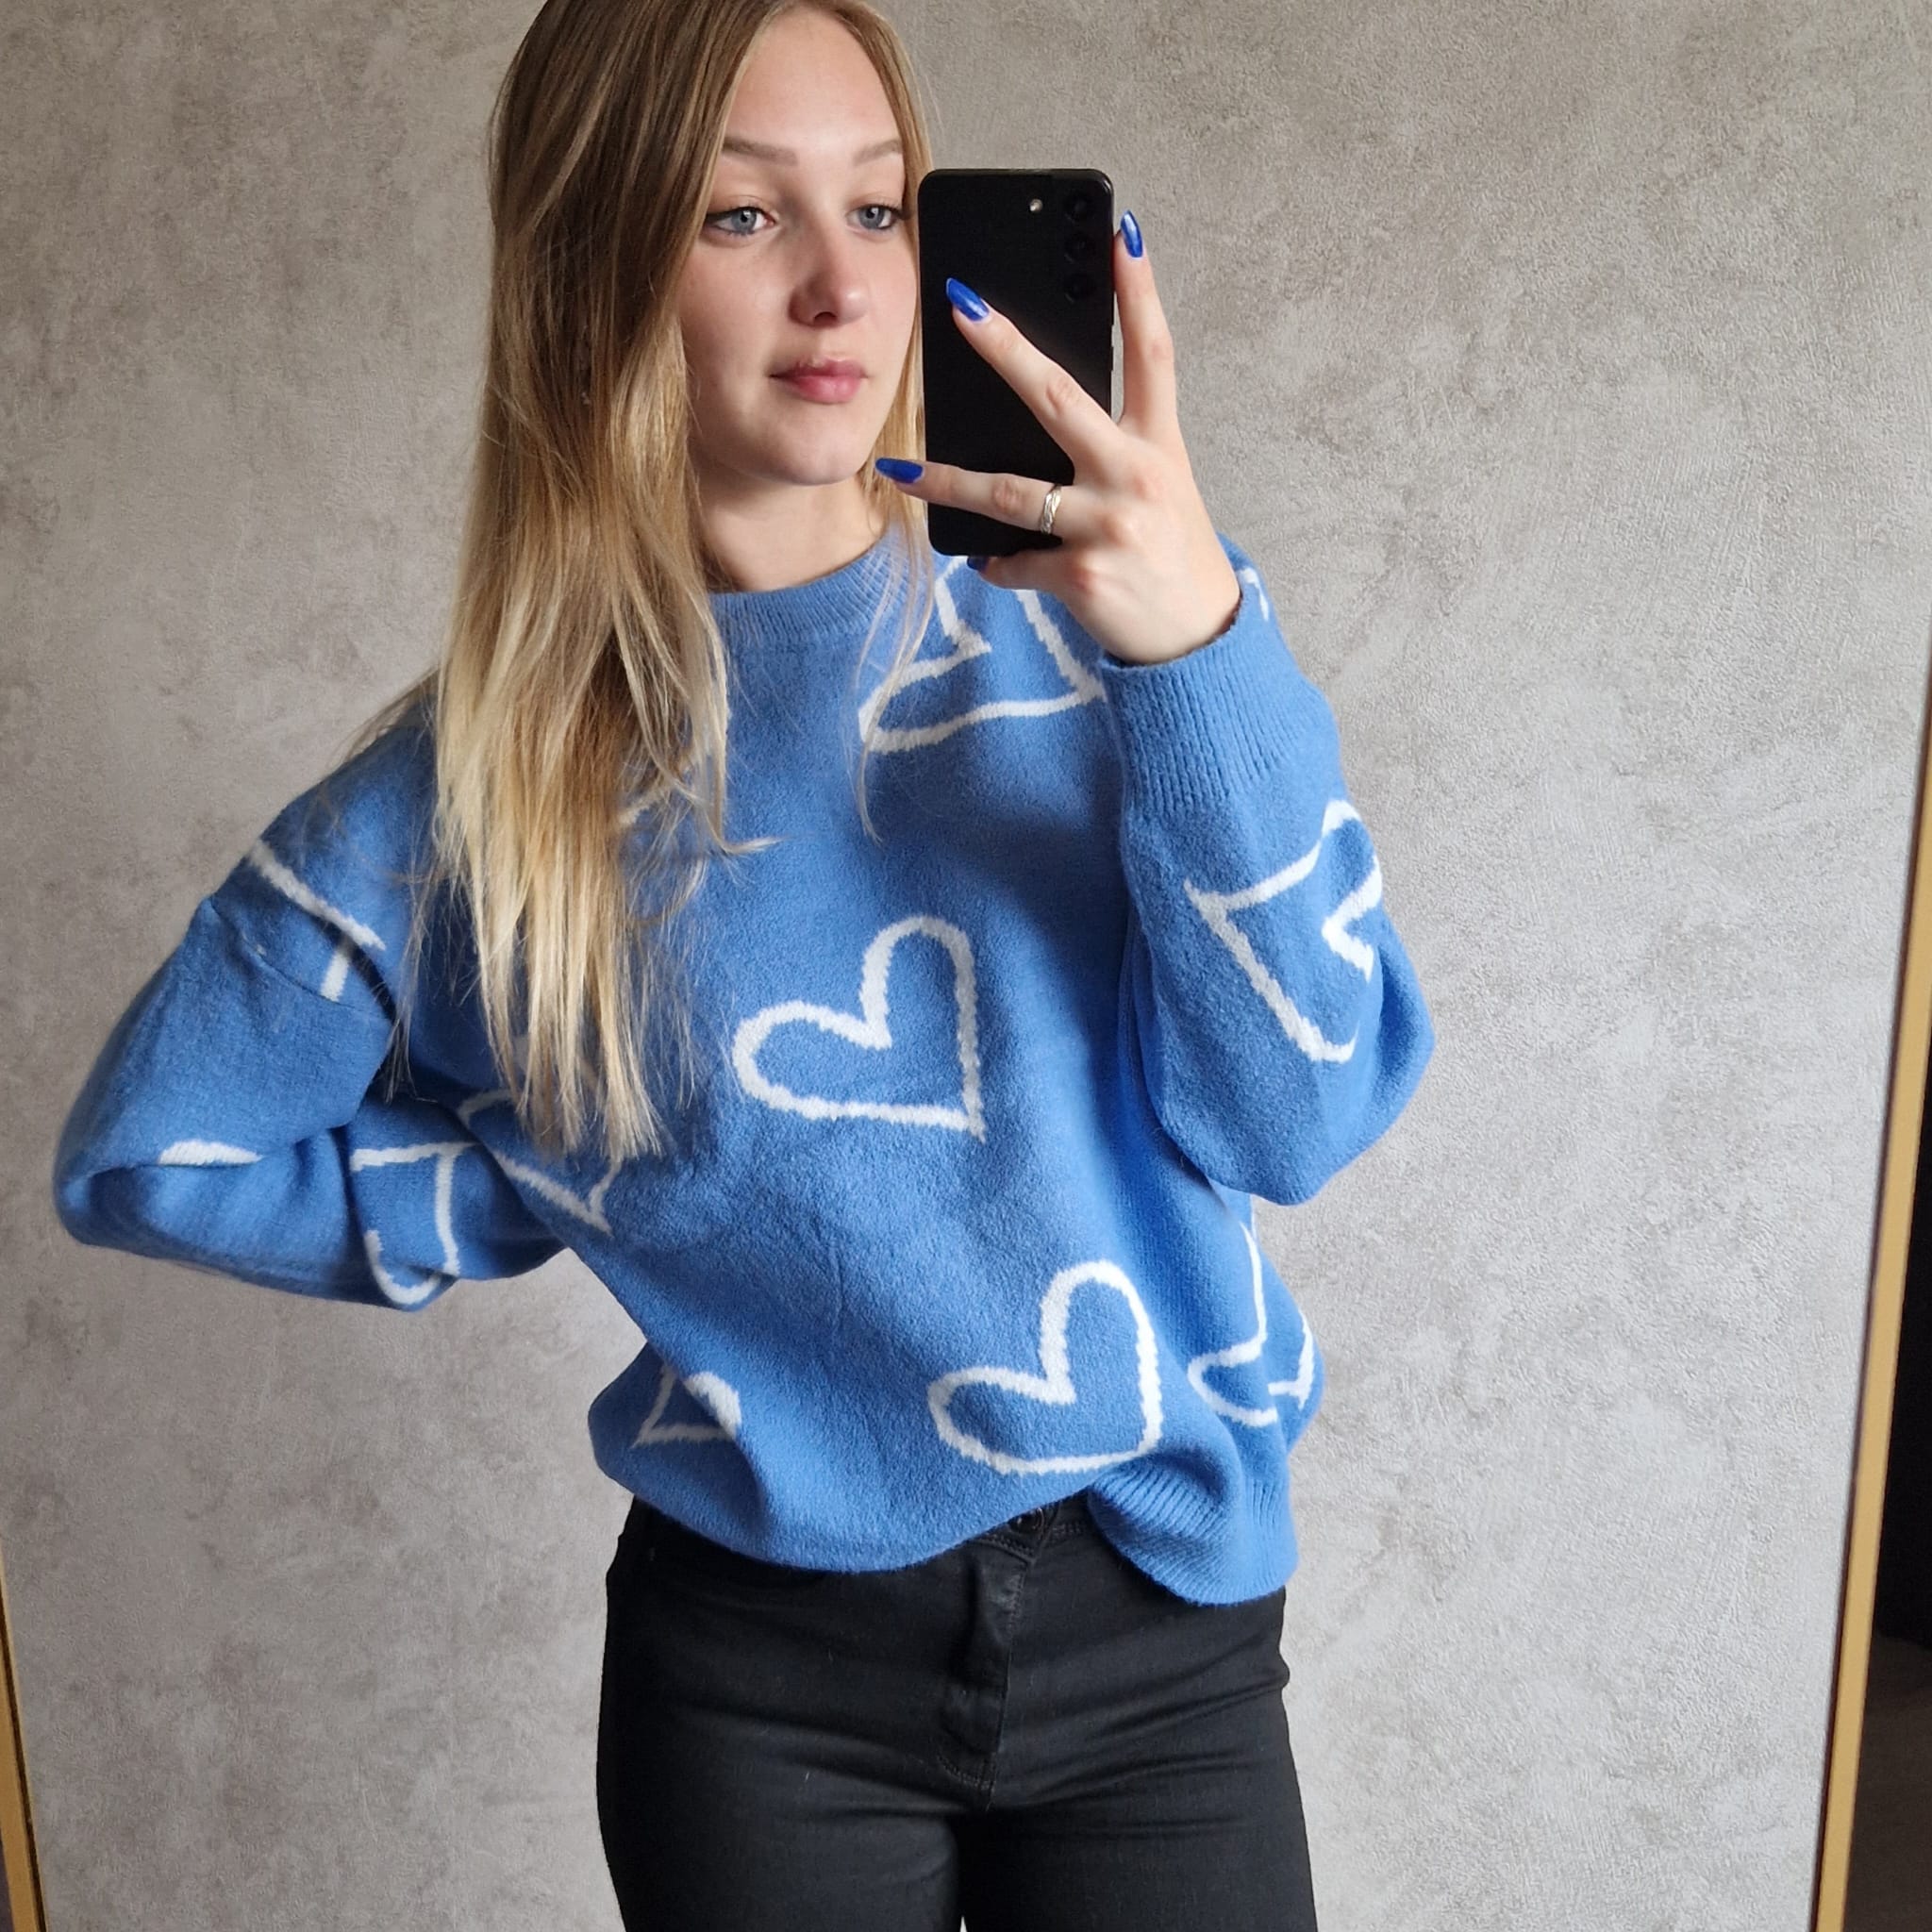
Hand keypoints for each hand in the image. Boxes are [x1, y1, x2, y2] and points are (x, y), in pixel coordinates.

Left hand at [873, 212, 1242, 666]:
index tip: (1121, 230)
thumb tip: (1035, 422)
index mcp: (1159, 446)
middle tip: (960, 306)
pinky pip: (1012, 561)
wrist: (1198, 636)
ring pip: (1007, 491)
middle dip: (1004, 348)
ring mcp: (1107, 525)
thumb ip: (1112, 452)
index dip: (1140, 291)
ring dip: (946, 480)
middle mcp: (1135, 476)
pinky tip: (987, 564)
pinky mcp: (1080, 575)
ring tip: (901, 469)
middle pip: (1060, 397)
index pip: (1153, 352)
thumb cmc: (1171, 556)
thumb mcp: (1159, 489)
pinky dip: (994, 564)